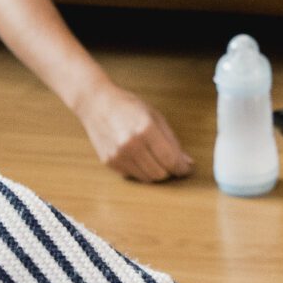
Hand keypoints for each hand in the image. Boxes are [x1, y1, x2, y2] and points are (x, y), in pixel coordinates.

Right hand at [77, 84, 193, 182]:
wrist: (95, 103)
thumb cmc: (127, 106)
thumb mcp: (155, 117)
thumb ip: (172, 141)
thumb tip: (186, 163)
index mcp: (146, 129)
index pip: (171, 160)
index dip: (182, 168)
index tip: (186, 169)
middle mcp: (131, 145)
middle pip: (160, 173)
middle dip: (169, 170)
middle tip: (170, 162)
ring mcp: (118, 155)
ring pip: (147, 178)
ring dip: (154, 172)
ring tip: (153, 157)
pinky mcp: (109, 162)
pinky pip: (132, 176)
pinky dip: (140, 170)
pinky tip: (137, 156)